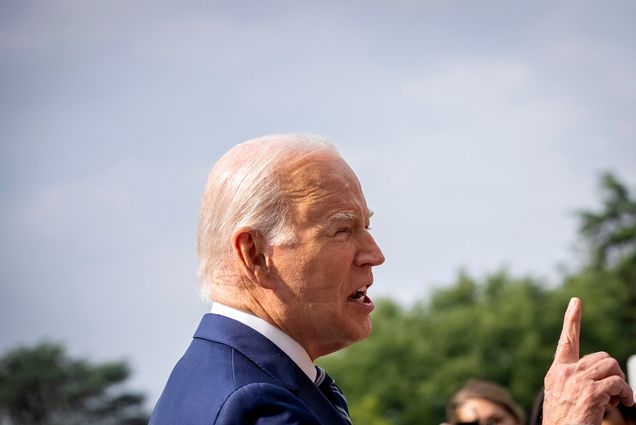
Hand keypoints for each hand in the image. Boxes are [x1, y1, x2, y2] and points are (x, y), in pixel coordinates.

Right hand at [542, 297, 633, 424]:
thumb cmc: (564, 422)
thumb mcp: (562, 396)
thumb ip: (575, 380)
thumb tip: (603, 376)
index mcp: (556, 372)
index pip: (566, 341)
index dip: (572, 320)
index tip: (576, 302)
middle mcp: (564, 372)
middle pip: (602, 357)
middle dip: (613, 374)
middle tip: (614, 394)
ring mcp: (576, 381)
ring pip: (611, 366)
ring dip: (621, 384)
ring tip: (618, 400)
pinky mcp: (590, 392)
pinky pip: (617, 383)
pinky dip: (626, 394)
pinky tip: (622, 403)